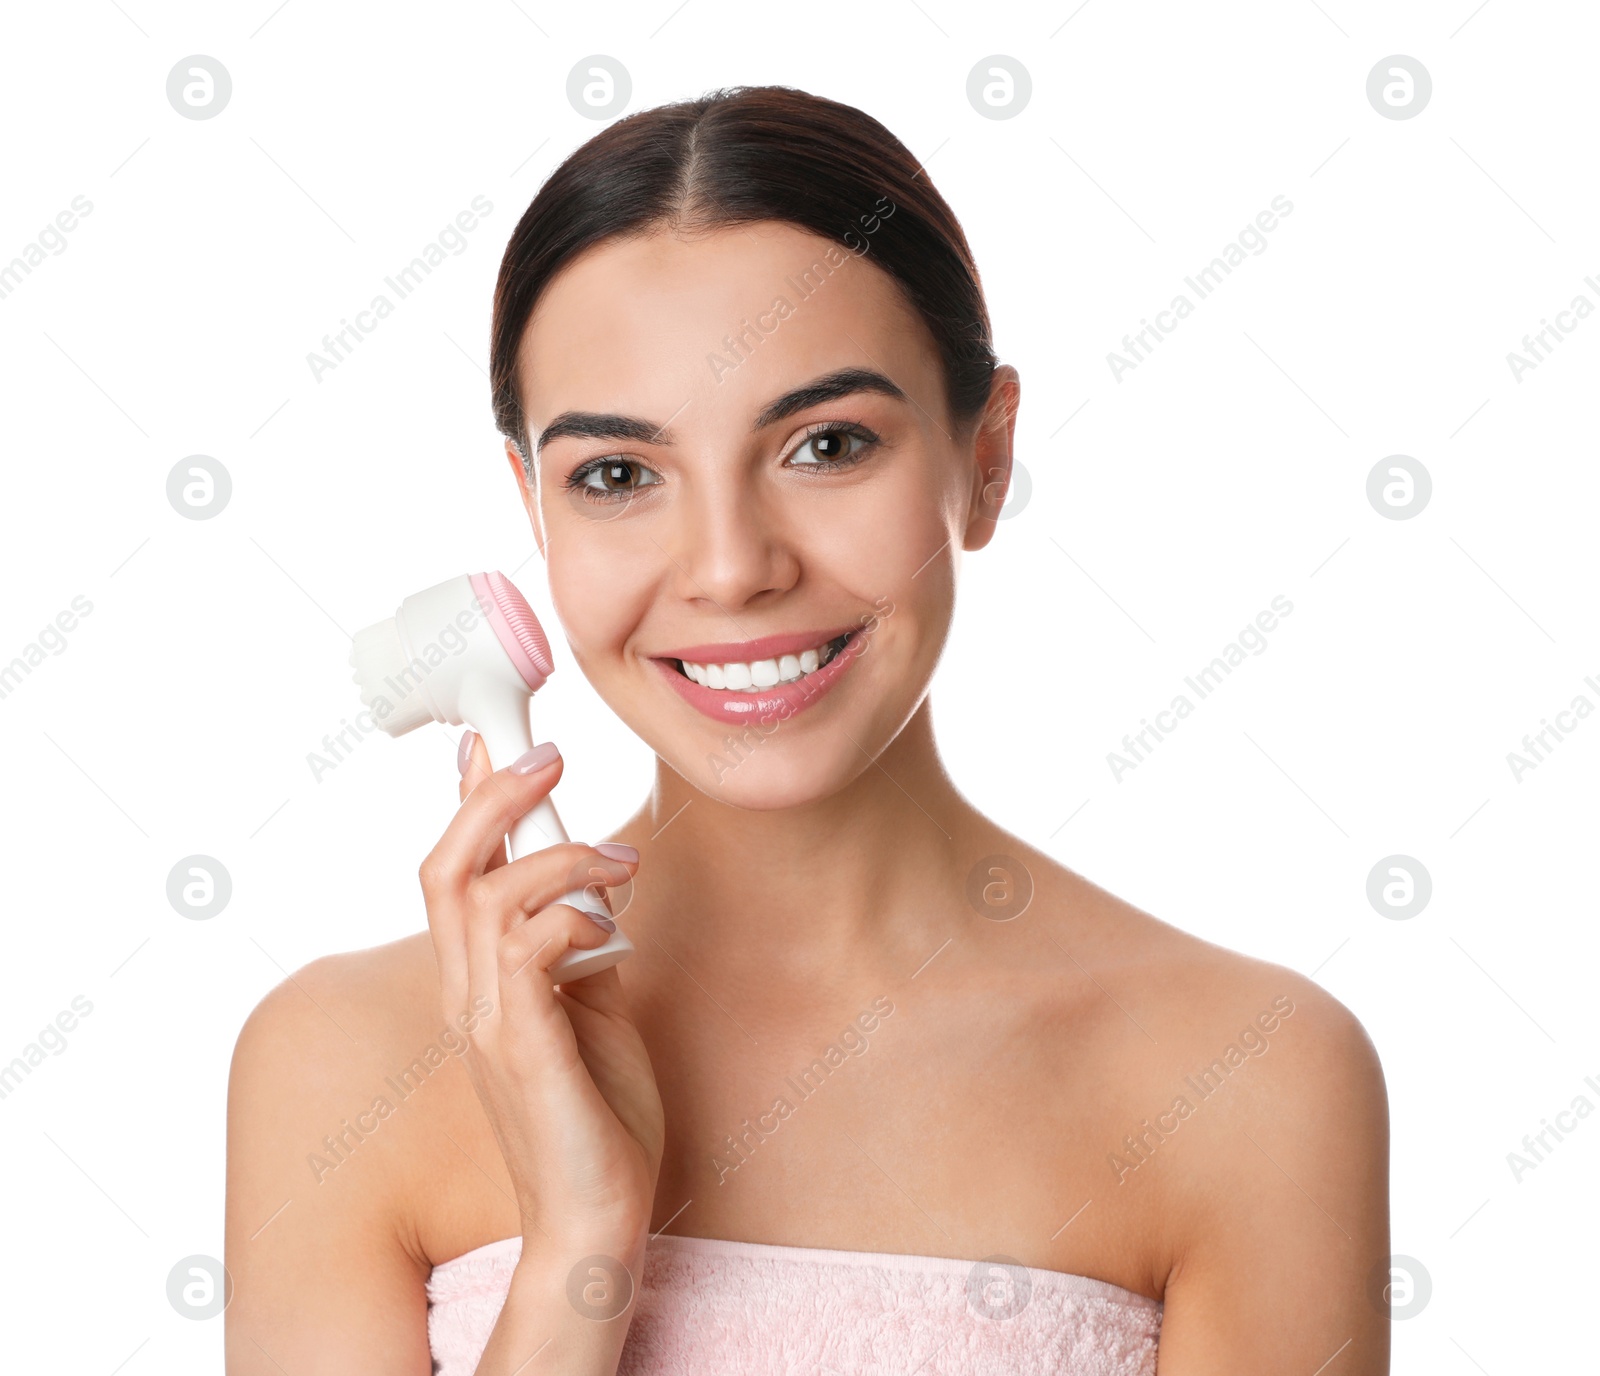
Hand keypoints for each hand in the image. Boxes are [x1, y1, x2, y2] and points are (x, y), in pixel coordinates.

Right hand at [419, 734, 663, 1251]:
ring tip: (620, 862)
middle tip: (550, 759)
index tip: (499, 742)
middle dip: (492, 798)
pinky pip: (528, 951)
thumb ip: (580, 944)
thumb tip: (594, 883)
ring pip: (487, 897)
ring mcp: (487, 1022)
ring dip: (561, 859)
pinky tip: (613, 926)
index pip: (452, 874)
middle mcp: (466, 995)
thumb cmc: (597, 1113)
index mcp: (477, 982)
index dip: (467, 801)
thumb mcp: (593, 1006)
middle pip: (446, 869)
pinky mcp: (523, 1049)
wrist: (597, 1214)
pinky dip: (571, 916)